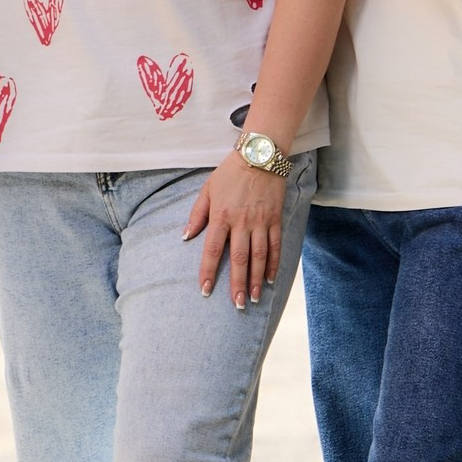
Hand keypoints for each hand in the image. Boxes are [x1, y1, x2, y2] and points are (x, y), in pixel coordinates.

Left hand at [183, 153, 286, 308]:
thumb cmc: (230, 173)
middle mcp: (241, 222)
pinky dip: (274, 264)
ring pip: (259, 256)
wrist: (259, 155)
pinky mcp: (275, 219)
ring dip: (255, 279)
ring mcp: (261, 221)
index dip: (208, 271)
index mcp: (221, 215)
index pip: (212, 249)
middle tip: (236, 305)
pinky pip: (276, 245)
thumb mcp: (207, 189)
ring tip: (253, 299)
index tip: (205, 290)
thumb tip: (186, 237)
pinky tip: (269, 280)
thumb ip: (197, 214)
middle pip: (239, 258)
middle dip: (237, 284)